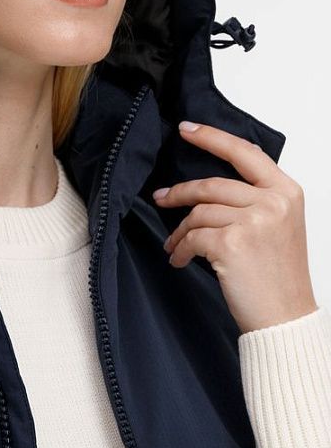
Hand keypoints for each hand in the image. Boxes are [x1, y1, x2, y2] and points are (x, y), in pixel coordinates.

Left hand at [152, 121, 317, 333]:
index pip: (245, 152)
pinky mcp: (231, 243)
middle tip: (161, 197)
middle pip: (212, 184)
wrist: (285, 318)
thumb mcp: (279, 225)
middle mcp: (273, 202)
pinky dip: (180, 249)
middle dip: (180, 192)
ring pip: (198, 212)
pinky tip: (180, 259)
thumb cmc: (279, 276)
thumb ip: (255, 198)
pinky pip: (192, 237)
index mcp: (286, 191)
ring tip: (175, 245)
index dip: (212, 137)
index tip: (187, 129)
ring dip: (180, 230)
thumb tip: (210, 185)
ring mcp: (253, 221)